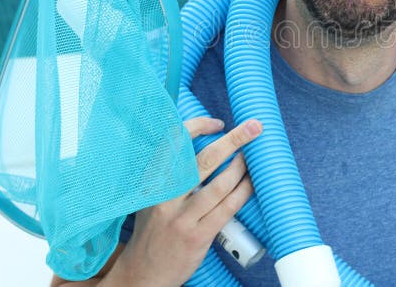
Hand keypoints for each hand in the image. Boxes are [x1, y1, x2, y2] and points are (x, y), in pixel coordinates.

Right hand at [108, 117, 262, 286]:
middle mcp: (165, 196)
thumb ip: (170, 175)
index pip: (175, 143)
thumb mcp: (152, 198)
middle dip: (233, 139)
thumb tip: (201, 147)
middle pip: (204, 159)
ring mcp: (182, 216)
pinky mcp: (197, 235)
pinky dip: (243, 191)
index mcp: (153, 181)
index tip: (218, 123)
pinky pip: (227, 207)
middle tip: (254, 127)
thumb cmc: (153, 231)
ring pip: (220, 183)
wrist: (142, 273)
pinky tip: (252, 183)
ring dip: (242, 167)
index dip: (199, 126)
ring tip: (253, 158)